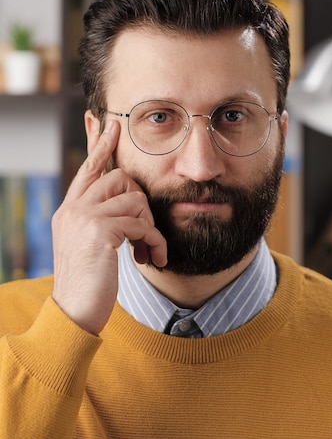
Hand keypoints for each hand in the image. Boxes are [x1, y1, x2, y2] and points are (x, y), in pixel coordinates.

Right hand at [52, 120, 166, 334]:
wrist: (74, 313)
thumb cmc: (87, 284)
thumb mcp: (87, 246)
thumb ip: (98, 221)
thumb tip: (124, 205)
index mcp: (69, 210)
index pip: (87, 168)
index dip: (101, 145)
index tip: (112, 125)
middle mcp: (73, 208)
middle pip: (119, 177)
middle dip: (141, 201)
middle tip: (144, 230)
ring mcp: (85, 217)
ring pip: (134, 197)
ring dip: (150, 225)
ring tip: (148, 250)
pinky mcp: (100, 231)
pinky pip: (142, 223)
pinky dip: (155, 241)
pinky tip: (153, 259)